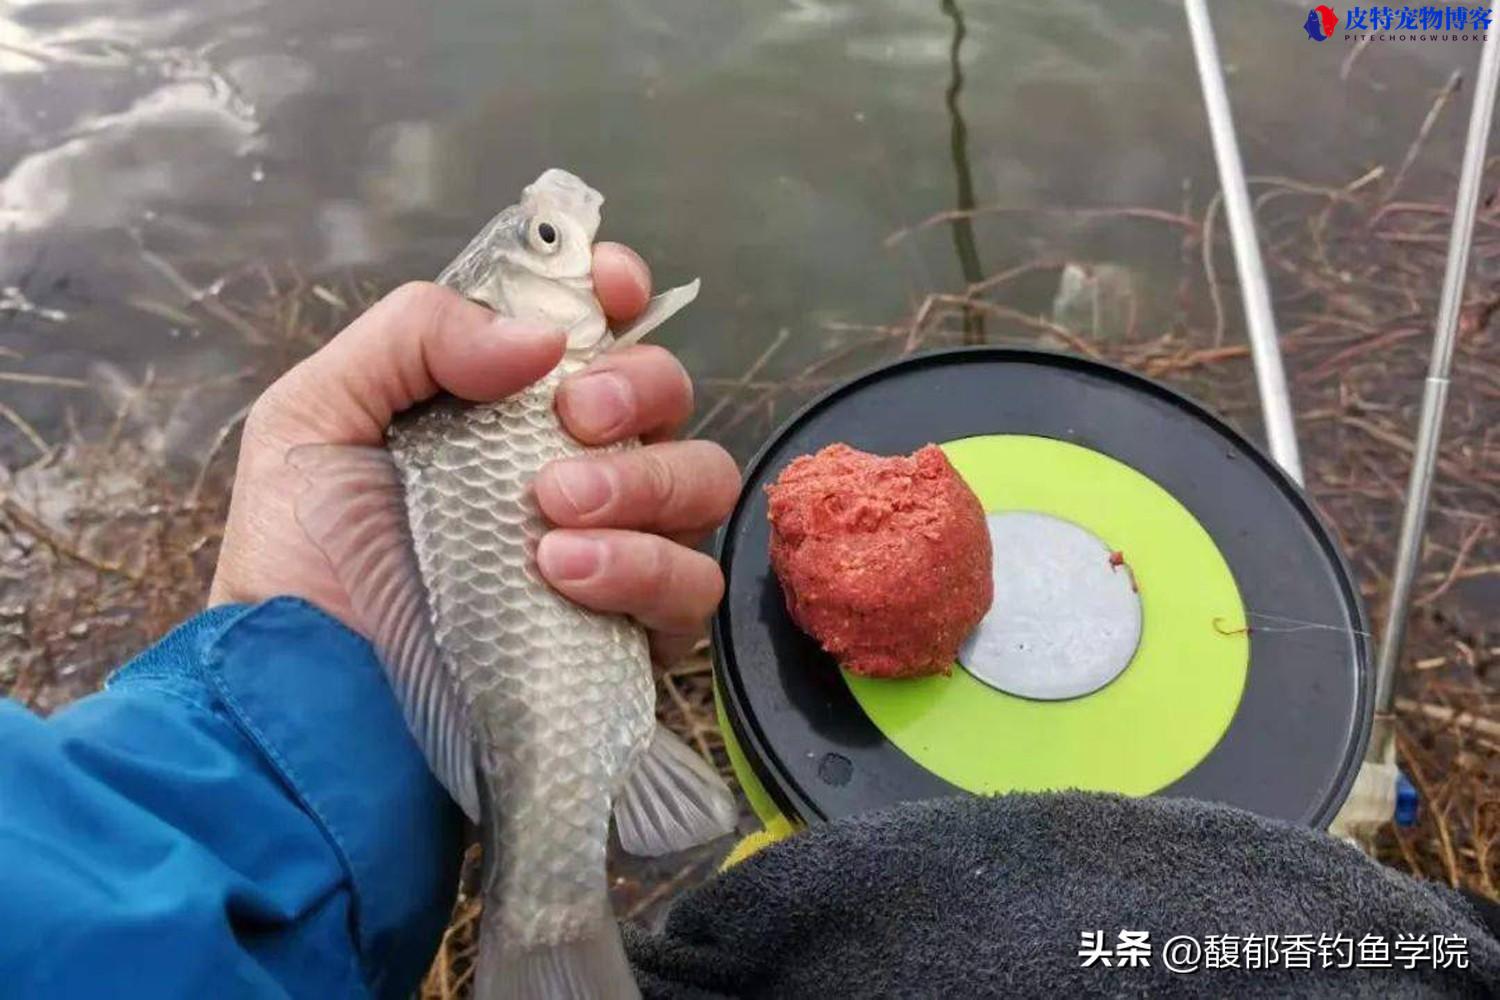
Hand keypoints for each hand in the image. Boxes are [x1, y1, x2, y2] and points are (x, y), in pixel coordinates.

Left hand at [211, 243, 739, 664]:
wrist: (305, 692)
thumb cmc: (301, 555)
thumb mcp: (316, 415)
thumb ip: (416, 335)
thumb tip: (543, 337)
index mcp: (503, 401)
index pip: (596, 324)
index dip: (620, 292)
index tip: (612, 292)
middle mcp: (572, 462)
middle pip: (670, 394)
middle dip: (639, 388)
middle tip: (572, 421)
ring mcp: (613, 547)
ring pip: (700, 482)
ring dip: (643, 482)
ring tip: (550, 516)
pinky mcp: (631, 631)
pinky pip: (692, 584)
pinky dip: (644, 568)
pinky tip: (565, 578)